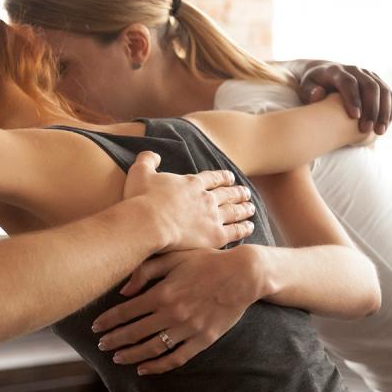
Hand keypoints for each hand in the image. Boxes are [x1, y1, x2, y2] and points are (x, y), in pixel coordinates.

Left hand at [90, 246, 265, 374]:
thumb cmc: (207, 261)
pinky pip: (176, 358)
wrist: (243, 275)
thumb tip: (123, 291)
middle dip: (114, 340)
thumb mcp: (174, 257)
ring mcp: (188, 329)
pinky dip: (158, 366)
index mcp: (163, 293)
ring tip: (117, 358)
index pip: (126, 312)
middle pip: (134, 332)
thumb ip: (145, 271)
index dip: (107, 321)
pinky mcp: (203, 340)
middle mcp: (172, 313)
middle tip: (101, 345)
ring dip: (131, 355)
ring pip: (152, 349)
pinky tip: (144, 369)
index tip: (95, 327)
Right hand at [123, 151, 255, 251]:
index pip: (211, 178)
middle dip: (237, 192)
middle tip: (246, 192)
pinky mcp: (214, 236)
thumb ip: (147, 160)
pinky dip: (243, 228)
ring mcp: (212, 217)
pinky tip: (250, 227)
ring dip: (243, 209)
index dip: (221, 177)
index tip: (230, 177)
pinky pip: (234, 231)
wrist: (148, 223)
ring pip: (234, 211)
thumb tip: (154, 155)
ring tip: (251, 208)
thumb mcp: (140, 172)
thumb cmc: (141, 199)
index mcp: (191, 183)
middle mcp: (206, 198)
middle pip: (227, 194)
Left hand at [296, 61, 391, 134]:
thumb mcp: (306, 86)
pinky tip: (384, 126)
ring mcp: (368, 74)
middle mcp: (355, 70)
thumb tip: (318, 94)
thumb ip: (309, 91)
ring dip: (383, 111)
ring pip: (383, 90)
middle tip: (367, 129)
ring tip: (379, 131)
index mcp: (336, 71)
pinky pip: (388, 94)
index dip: (353, 98)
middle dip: (371, 109)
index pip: (348, 82)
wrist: (323, 72)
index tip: (354, 116)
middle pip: (369, 86)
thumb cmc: (313, 85)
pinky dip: (388, 110)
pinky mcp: (377, 81)